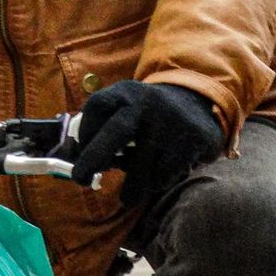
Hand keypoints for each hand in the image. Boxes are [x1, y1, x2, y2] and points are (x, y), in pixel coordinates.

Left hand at [70, 80, 224, 206]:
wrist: (197, 105)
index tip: (78, 154)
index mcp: (127, 93)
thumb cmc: (146, 118)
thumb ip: (101, 133)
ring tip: (138, 178)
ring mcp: (172, 121)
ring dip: (134, 183)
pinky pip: (164, 176)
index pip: (97, 105)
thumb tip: (78, 166)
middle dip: (94, 158)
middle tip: (80, 180)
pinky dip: (158, 181)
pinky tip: (163, 168)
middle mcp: (149, 103)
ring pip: (142, 168)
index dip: (84, 131)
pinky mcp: (193, 139)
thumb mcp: (124, 112)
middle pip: (116, 132)